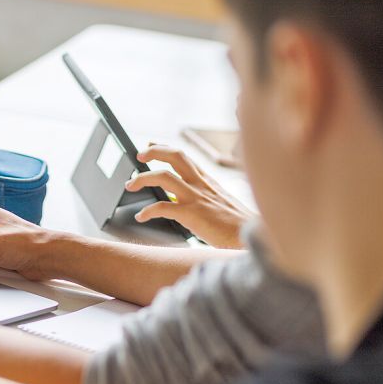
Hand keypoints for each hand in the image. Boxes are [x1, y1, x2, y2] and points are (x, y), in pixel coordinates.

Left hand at [127, 144, 254, 248]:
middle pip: (175, 156)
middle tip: (139, 155)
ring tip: (130, 184)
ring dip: (143, 178)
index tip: (150, 145)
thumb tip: (187, 203)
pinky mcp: (193, 215)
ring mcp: (197, 198)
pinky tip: (141, 217)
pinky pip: (163, 207)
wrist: (252, 238)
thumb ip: (206, 200)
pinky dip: (148, 211)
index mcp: (209, 182)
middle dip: (154, 152)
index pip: (185, 158)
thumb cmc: (239, 227)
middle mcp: (202, 185)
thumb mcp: (223, 205)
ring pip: (164, 177)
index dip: (165, 149)